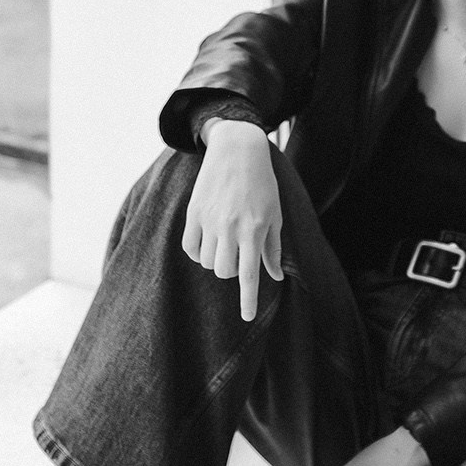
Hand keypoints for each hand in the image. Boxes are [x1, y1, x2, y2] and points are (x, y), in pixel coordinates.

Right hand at [181, 119, 283, 320]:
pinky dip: (199, 252)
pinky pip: (191, 248)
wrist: (238, 148)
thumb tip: (274, 277)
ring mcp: (209, 220)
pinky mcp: (194, 213)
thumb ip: (272, 247)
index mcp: (254, 229)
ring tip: (225, 243)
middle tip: (238, 256)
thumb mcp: (274, 213)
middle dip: (232, 271)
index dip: (248, 299)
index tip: (247, 317)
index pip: (249, 274)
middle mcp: (230, 227)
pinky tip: (208, 243)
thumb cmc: (262, 182)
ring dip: (217, 260)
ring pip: (208, 261)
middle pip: (225, 271)